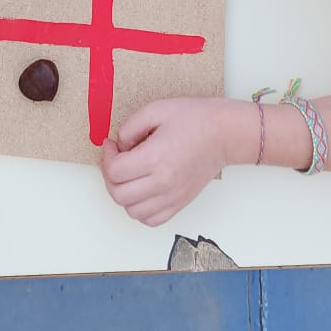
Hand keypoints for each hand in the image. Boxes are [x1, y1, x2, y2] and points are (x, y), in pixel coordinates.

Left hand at [102, 98, 237, 224]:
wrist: (224, 134)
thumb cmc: (195, 119)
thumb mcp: (156, 110)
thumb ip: (130, 127)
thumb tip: (118, 145)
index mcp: (154, 158)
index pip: (114, 171)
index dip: (106, 157)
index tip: (111, 145)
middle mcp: (162, 183)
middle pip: (119, 195)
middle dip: (110, 176)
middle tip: (115, 160)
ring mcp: (172, 197)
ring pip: (132, 211)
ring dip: (123, 194)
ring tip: (129, 176)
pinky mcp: (180, 203)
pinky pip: (151, 220)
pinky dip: (140, 210)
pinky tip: (141, 191)